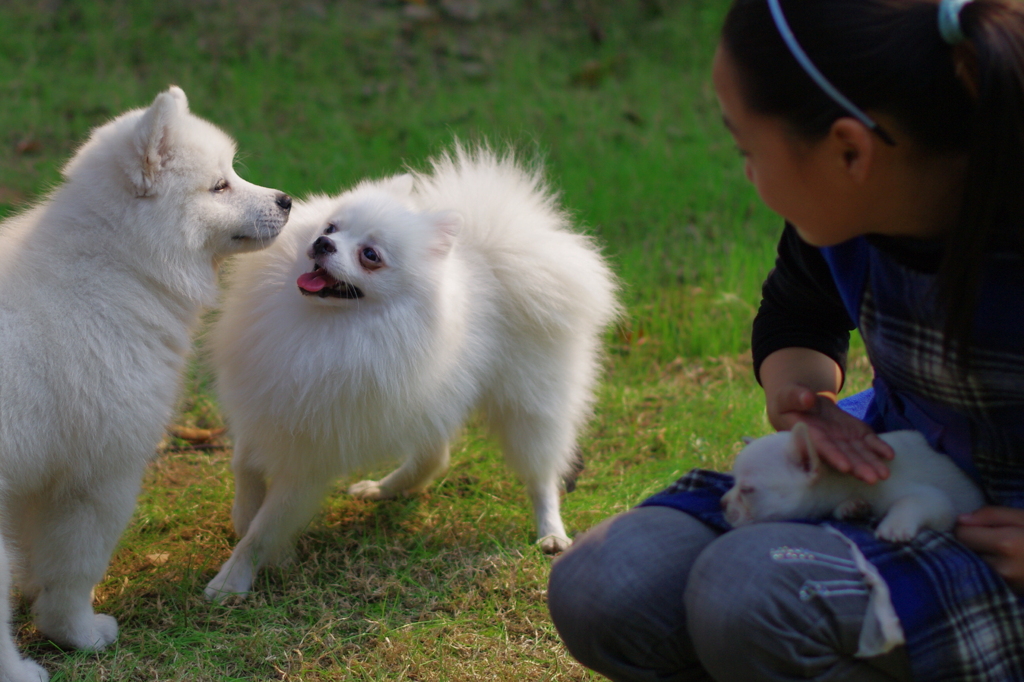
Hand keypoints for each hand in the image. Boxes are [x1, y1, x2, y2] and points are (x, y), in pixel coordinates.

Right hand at [769, 383, 893, 483]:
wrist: (805, 403)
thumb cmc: (790, 401)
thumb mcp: (788, 396)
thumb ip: (795, 396)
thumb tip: (807, 398)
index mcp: (809, 435)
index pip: (823, 448)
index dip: (834, 456)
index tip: (845, 467)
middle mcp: (829, 442)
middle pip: (845, 456)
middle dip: (859, 467)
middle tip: (872, 479)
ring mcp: (844, 439)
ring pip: (859, 453)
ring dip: (872, 463)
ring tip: (885, 474)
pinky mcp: (856, 433)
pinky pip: (869, 441)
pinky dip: (879, 447)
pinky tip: (890, 455)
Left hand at [956, 507, 1023, 594]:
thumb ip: (992, 515)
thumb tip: (961, 520)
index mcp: (1006, 544)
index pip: (962, 534)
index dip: (967, 527)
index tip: (975, 525)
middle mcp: (1002, 568)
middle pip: (965, 552)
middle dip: (972, 544)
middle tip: (987, 538)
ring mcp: (1007, 586)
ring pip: (974, 567)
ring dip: (980, 558)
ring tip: (999, 551)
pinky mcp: (1011, 595)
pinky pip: (988, 579)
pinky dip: (990, 571)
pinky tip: (1005, 563)